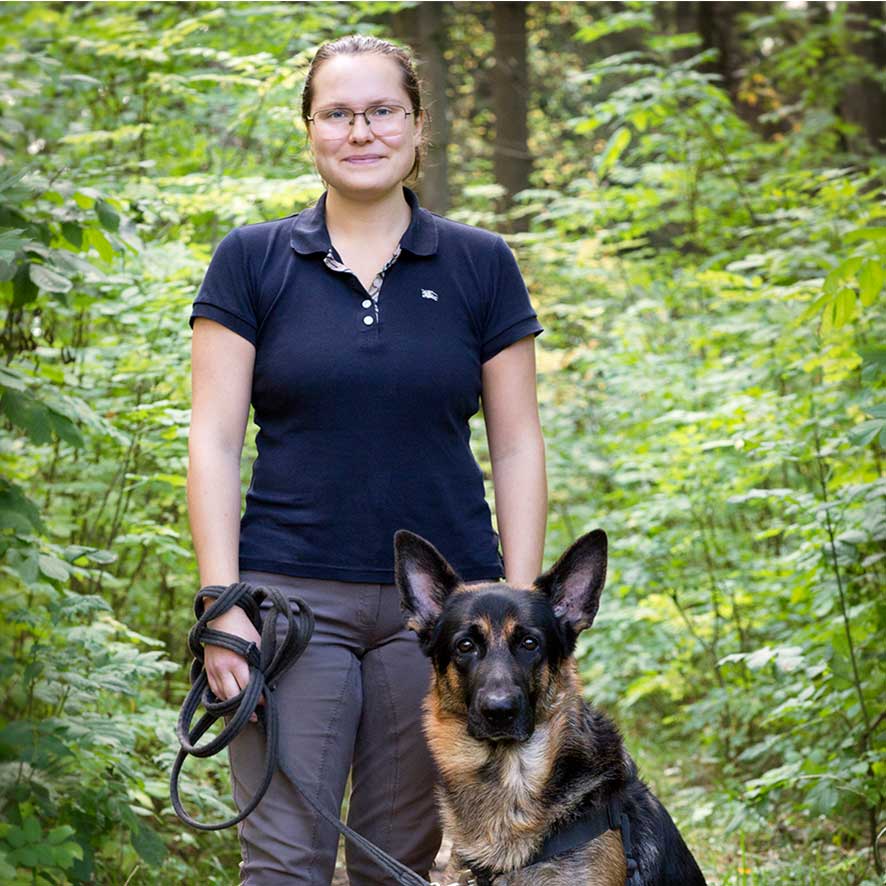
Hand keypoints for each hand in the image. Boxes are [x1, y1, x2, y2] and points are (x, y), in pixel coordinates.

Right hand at [204, 604, 262, 722]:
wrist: (221, 616)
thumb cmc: (243, 629)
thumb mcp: (256, 644)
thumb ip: (258, 663)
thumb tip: (265, 682)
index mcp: (236, 662)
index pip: (247, 688)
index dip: (257, 698)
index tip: (265, 703)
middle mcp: (222, 669)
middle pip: (232, 697)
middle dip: (244, 708)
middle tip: (254, 716)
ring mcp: (212, 670)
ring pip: (221, 696)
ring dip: (232, 705)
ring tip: (243, 713)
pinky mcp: (207, 670)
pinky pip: (214, 690)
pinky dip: (222, 698)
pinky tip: (230, 702)